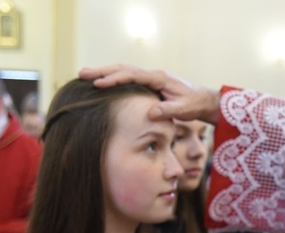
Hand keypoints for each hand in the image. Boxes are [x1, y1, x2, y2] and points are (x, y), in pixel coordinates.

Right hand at [79, 65, 220, 123]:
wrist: (202, 100)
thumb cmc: (194, 105)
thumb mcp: (184, 110)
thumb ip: (168, 111)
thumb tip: (151, 113)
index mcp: (159, 78)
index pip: (132, 75)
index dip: (114, 79)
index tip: (98, 84)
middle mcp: (153, 74)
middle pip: (123, 68)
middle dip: (102, 71)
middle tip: (81, 73)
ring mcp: (150, 77)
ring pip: (123, 71)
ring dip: (104, 73)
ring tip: (84, 75)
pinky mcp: (149, 83)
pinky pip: (128, 78)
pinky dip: (113, 78)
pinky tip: (101, 82)